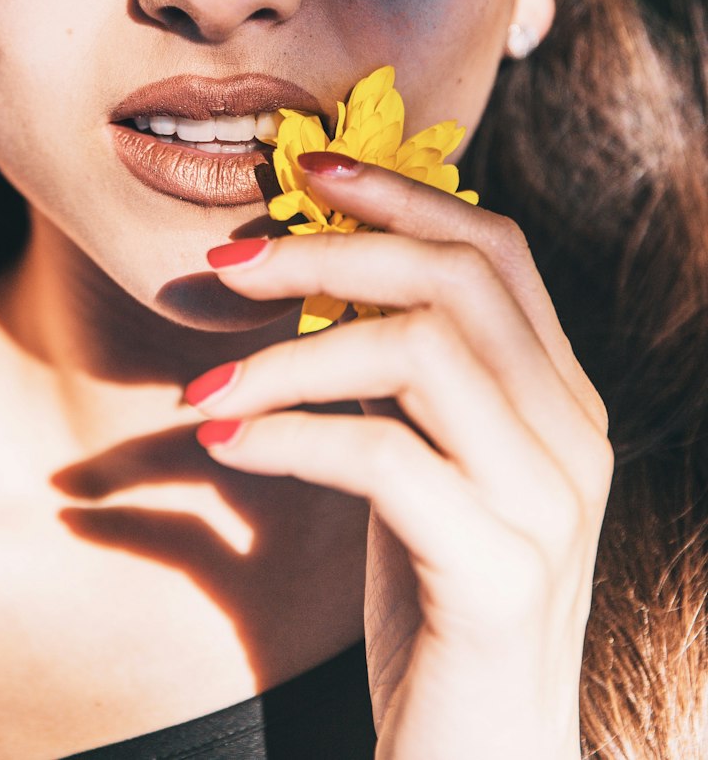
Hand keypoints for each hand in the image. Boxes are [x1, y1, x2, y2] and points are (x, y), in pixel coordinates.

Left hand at [185, 158, 612, 759]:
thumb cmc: (432, 602)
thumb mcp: (421, 465)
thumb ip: (398, 375)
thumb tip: (311, 272)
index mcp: (557, 395)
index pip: (496, 248)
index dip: (401, 194)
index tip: (307, 170)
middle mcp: (572, 433)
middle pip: (457, 279)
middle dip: (330, 252)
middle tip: (226, 263)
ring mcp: (549, 502)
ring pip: (420, 353)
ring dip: (289, 352)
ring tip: (202, 384)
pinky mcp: (501, 573)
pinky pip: (386, 459)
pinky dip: (290, 434)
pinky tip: (225, 442)